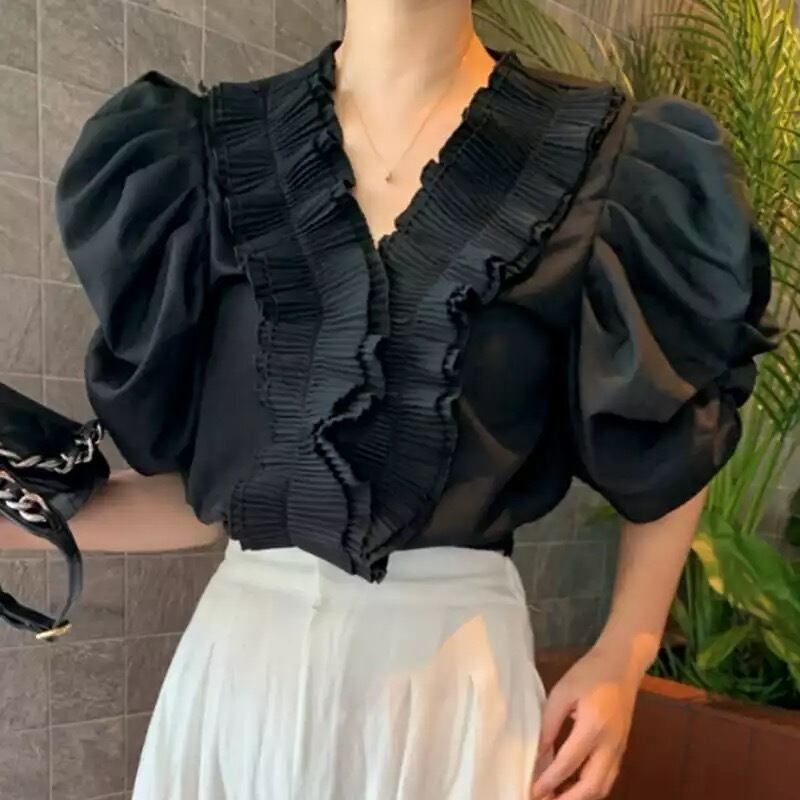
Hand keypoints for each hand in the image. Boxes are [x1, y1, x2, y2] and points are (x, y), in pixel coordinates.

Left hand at [529, 642, 645, 798]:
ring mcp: (619, 749)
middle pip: (592, 786)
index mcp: (594, 727)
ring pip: (603, 786)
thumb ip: (549, 723)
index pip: (569, 763)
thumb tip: (537, 752)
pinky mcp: (621, 749)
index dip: (550, 780)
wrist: (622, 664)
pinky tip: (572, 786)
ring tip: (556, 798)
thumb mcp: (562, 692)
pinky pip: (607, 777)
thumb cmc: (589, 673)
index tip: (532, 791)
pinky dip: (590, 788)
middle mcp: (610, 745)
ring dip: (580, 797)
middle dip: (568, 799)